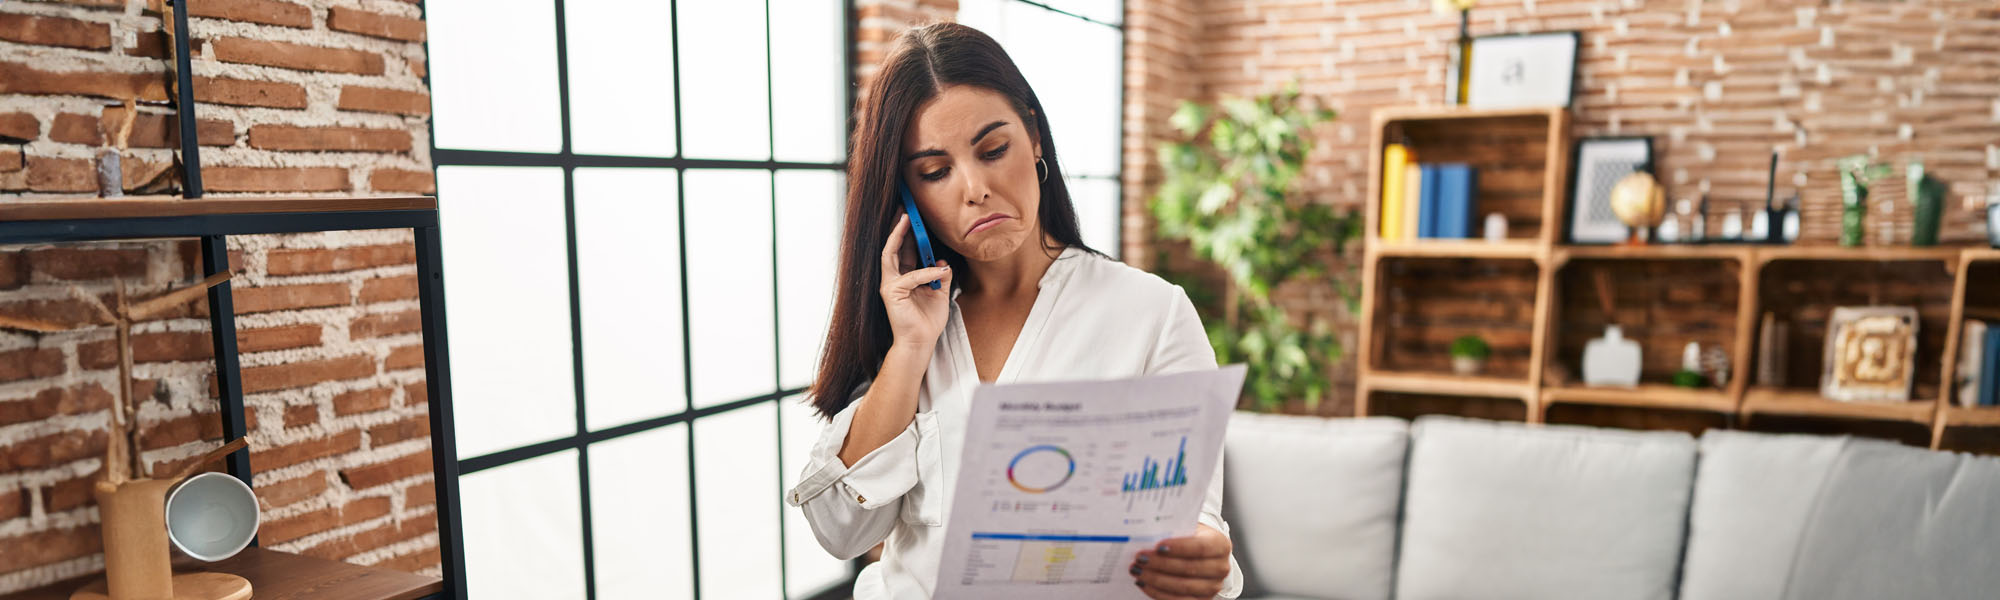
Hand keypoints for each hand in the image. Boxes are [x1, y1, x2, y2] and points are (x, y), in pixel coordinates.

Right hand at [879, 213, 951, 347]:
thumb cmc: (927, 321)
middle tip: (906, 208)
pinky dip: (927, 271)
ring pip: (891, 253)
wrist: (920, 343)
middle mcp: (893, 278)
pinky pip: (911, 276)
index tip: (914, 216)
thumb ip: (940, 275)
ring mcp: (890, 284)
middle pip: (893, 246)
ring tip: (907, 220)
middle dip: (898, 226)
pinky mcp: (891, 292)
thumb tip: (943, 261)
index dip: (908, 232)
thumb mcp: (940, 293)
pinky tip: (941, 269)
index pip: (904, 250)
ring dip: (899, 235)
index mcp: (904, 277)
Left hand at [1130, 524, 1231, 598]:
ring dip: (1156, 580)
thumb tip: (1148, 534)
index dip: (1179, 547)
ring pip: (1182, 587)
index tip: (1158, 546)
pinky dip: (1158, 593)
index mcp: (1220, 545)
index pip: (1200, 547)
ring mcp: (1213, 586)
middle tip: (1140, 558)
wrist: (1202, 553)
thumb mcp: (1188, 528)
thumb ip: (1173, 530)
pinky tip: (1144, 583)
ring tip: (1138, 571)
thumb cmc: (1191, 537)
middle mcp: (1221, 567)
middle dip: (1161, 564)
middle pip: (1189, 568)